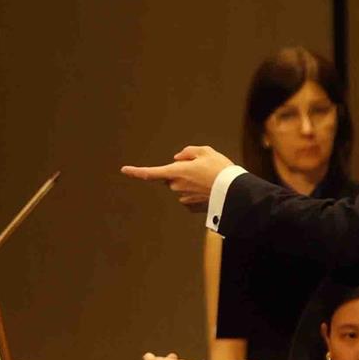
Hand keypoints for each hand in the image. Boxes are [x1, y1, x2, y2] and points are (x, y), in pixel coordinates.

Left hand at [120, 146, 237, 211]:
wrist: (234, 192)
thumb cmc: (220, 169)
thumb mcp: (206, 151)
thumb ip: (188, 152)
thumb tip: (177, 158)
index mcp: (176, 172)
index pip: (150, 173)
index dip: (136, 171)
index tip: (124, 170)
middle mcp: (176, 187)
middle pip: (171, 177)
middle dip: (180, 172)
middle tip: (201, 168)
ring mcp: (183, 199)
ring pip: (181, 187)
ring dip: (190, 182)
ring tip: (208, 179)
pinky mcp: (191, 208)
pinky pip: (189, 196)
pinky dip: (196, 192)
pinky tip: (209, 190)